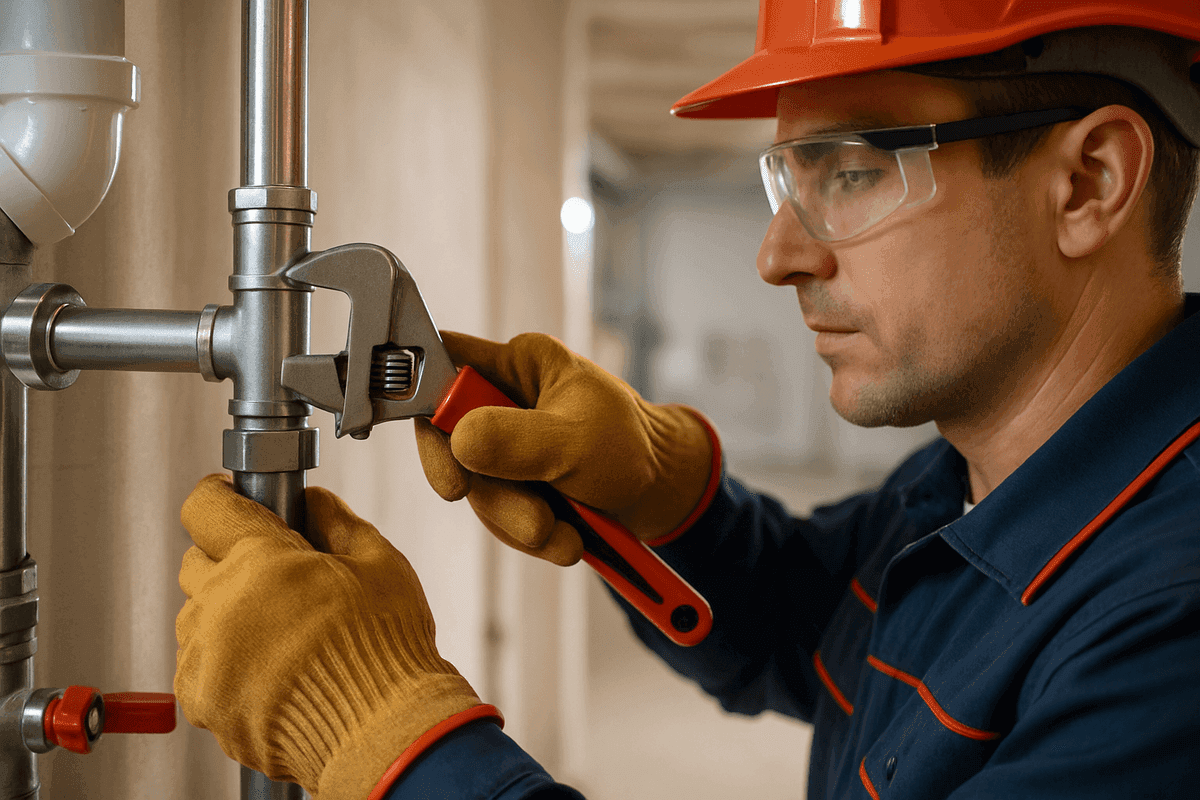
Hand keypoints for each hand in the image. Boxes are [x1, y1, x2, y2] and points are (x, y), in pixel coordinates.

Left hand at [174, 474, 491, 799]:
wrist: (382, 731)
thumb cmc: (386, 650)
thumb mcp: (379, 563)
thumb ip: (336, 522)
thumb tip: (313, 504)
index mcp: (261, 560)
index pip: (207, 506)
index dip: (221, 497)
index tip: (232, 499)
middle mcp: (221, 604)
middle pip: (197, 561)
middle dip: (231, 560)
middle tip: (276, 575)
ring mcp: (207, 656)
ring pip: (196, 616)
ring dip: (226, 614)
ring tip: (280, 631)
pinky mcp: (204, 701)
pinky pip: (198, 666)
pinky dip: (225, 661)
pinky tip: (271, 666)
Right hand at [415, 331, 717, 565]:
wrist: (663, 494)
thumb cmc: (630, 446)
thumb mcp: (576, 440)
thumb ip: (516, 439)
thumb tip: (459, 441)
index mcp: (519, 364)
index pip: (445, 364)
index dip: (428, 405)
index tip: (448, 461)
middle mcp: (505, 400)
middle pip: (454, 442)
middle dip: (492, 493)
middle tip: (535, 521)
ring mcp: (507, 445)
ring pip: (478, 488)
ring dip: (517, 523)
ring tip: (563, 535)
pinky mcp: (515, 482)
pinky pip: (498, 515)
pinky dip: (530, 535)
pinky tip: (566, 539)